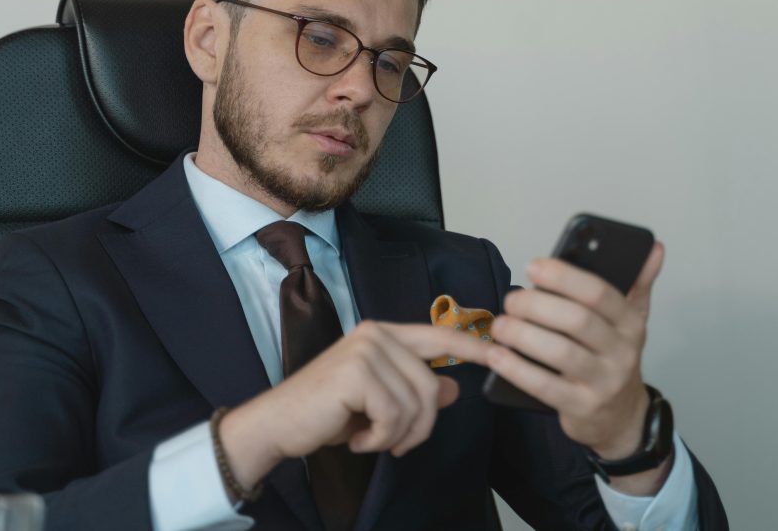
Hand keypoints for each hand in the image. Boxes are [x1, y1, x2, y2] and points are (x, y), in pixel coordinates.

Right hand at [219, 321, 491, 486]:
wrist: (277, 425)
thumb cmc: (325, 413)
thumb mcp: (377, 402)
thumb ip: (414, 389)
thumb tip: (453, 388)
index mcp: (383, 334)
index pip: (439, 335)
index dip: (472, 345)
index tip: (500, 353)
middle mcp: (376, 334)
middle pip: (430, 385)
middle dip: (420, 425)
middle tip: (394, 443)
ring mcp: (366, 350)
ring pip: (415, 403)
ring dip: (396, 435)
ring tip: (368, 438)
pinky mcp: (356, 373)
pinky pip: (393, 416)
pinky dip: (378, 439)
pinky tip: (356, 438)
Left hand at [487, 243, 664, 460]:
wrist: (620, 418)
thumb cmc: (612, 358)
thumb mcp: (631, 321)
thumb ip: (638, 283)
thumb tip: (654, 248)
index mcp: (630, 323)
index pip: (599, 293)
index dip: (564, 276)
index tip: (533, 266)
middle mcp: (621, 352)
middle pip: (577, 320)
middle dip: (537, 305)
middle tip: (511, 300)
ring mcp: (603, 382)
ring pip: (560, 353)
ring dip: (523, 335)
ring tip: (500, 326)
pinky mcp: (581, 407)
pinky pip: (545, 387)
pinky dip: (517, 369)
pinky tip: (496, 356)